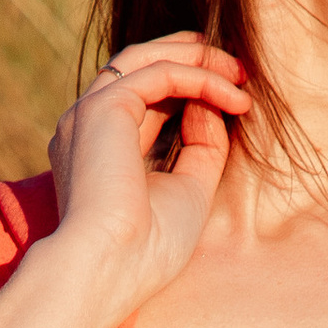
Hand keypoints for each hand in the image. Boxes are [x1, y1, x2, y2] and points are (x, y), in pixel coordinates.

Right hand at [44, 32, 249, 327]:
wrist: (108, 269)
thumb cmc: (145, 250)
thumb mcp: (188, 192)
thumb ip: (201, 148)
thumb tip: (213, 105)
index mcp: (97, 149)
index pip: (143, 100)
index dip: (188, 89)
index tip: (232, 95)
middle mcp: (86, 125)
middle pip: (141, 68)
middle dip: (192, 59)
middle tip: (238, 67)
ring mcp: (90, 112)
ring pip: (147, 58)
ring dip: (198, 59)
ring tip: (240, 72)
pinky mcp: (104, 107)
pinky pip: (161, 73)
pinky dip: (201, 78)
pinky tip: (234, 96)